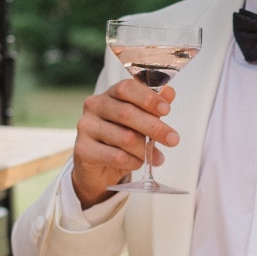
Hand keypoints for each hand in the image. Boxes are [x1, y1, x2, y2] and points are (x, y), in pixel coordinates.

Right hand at [70, 79, 179, 208]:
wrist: (98, 168)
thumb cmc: (120, 140)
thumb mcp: (140, 122)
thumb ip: (153, 107)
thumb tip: (169, 92)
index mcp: (109, 94)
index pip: (126, 88)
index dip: (148, 98)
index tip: (167, 110)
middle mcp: (94, 106)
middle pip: (126, 113)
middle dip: (154, 127)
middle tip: (173, 139)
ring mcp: (86, 127)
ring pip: (124, 138)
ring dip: (145, 149)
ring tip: (157, 157)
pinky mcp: (83, 149)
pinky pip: (116, 156)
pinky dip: (133, 161)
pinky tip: (138, 163)